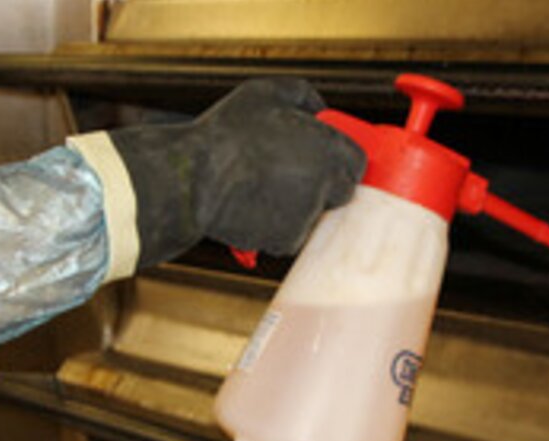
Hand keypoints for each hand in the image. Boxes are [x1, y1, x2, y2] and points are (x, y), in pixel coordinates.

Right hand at [107, 78, 364, 267]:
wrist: (192, 181)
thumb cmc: (223, 136)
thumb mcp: (264, 94)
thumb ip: (303, 96)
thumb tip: (320, 109)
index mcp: (327, 145)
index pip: (356, 162)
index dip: (338, 162)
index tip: (321, 162)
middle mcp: (324, 181)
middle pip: (339, 193)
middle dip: (320, 188)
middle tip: (289, 179)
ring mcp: (307, 213)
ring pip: (311, 215)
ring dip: (294, 208)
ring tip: (260, 191)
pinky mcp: (286, 239)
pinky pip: (288, 236)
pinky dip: (274, 228)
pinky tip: (251, 209)